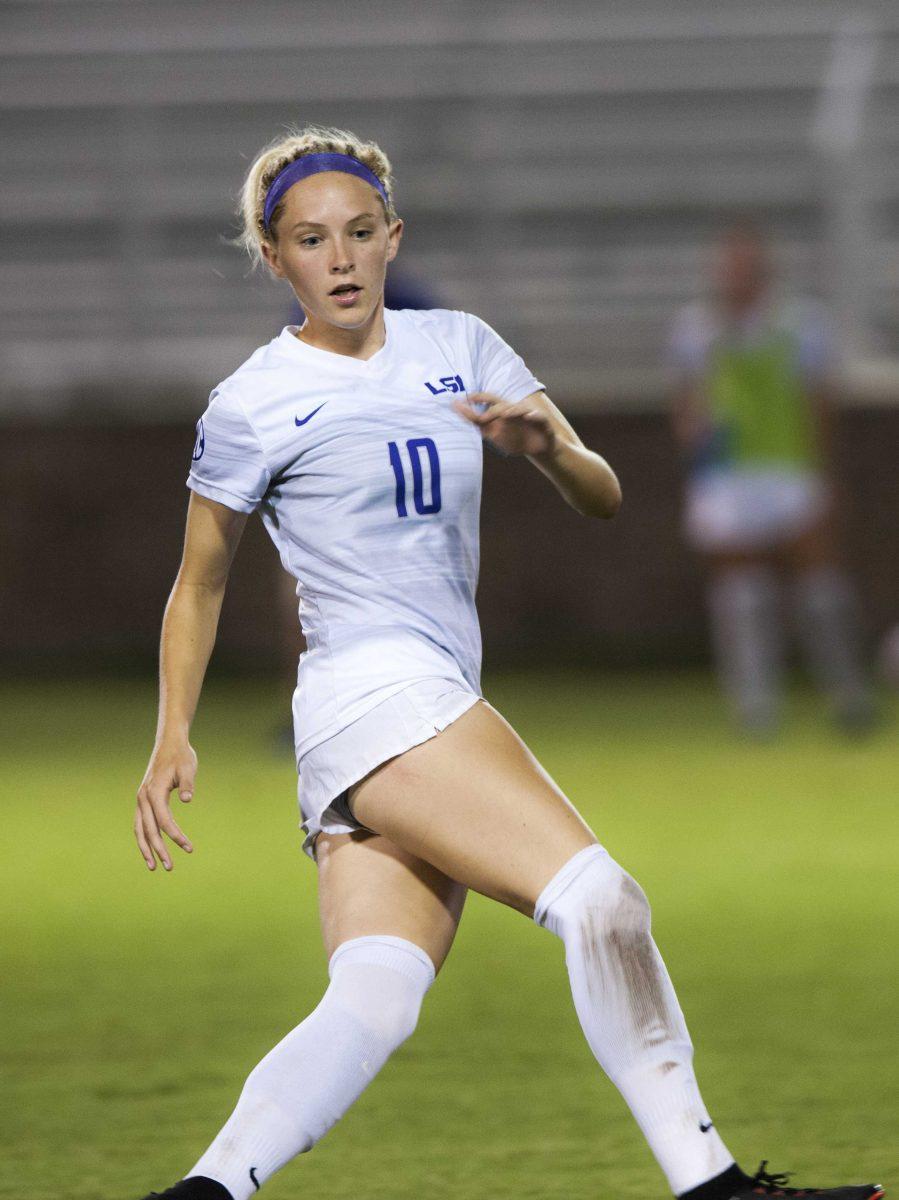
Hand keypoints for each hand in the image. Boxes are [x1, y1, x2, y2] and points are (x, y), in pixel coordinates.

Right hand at [134, 739, 196, 870]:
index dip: (175, 836)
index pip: (163, 820)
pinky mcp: (144, 800)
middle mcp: (143, 798)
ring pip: (140, 830)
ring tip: (154, 867)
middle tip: (170, 868)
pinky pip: (141, 824)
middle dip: (158, 850)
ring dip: (146, 849)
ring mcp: (141, 800)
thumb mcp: (188, 768)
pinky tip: (151, 850)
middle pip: (148, 830)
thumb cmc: (181, 756)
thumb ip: (187, 784)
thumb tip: (187, 799)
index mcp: (154, 792)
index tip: (189, 848)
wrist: (170, 743)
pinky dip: (145, 838)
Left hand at [453, 392, 556, 457]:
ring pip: (519, 409)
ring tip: (505, 414)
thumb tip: (467, 421)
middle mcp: (514, 411)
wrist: (539, 448)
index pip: (488, 403)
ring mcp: (528, 415)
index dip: (478, 399)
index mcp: (502, 413)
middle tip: (483, 418)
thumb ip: (484, 429)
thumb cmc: (517, 439)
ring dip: (512, 411)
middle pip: (502, 406)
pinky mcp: (542, 422)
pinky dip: (534, 416)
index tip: (467, 398)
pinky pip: (539, 417)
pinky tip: (528, 417)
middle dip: (492, 411)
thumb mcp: (499, 436)